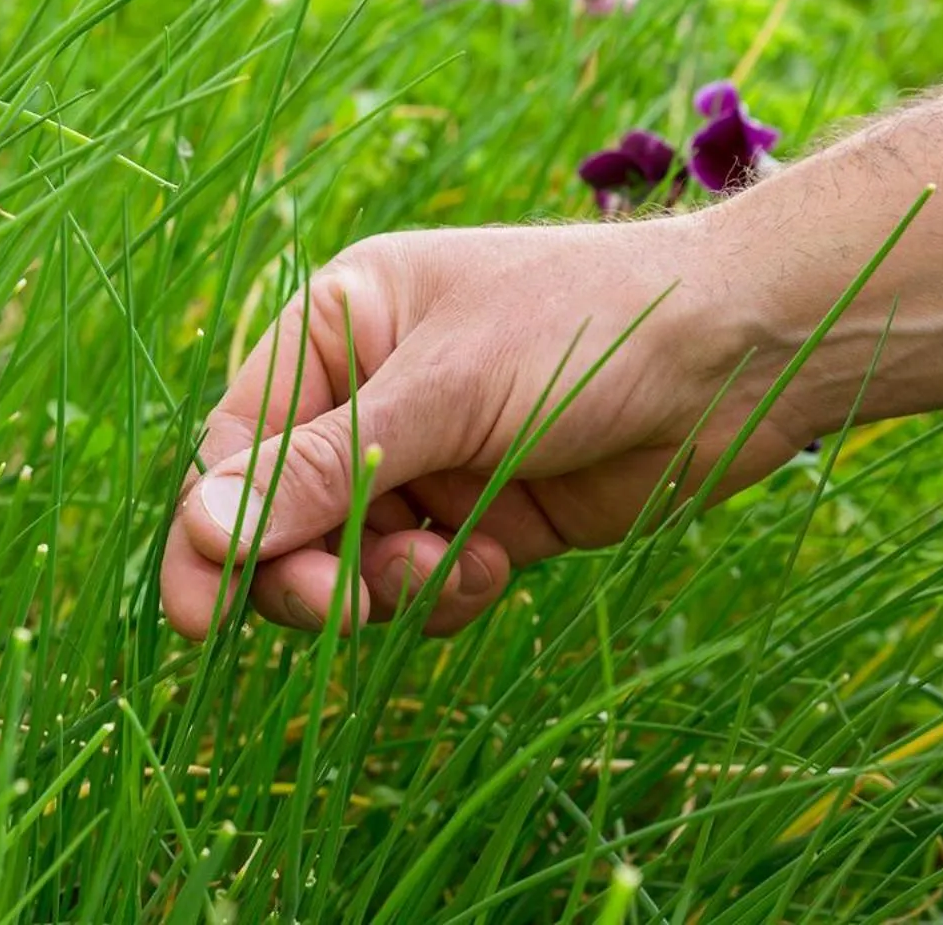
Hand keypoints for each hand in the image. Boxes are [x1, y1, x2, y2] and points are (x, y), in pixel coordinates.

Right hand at [159, 218, 819, 638]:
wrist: (743, 354)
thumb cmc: (586, 331)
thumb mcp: (444, 395)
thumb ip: (322, 471)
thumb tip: (200, 531)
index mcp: (340, 327)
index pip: (238, 441)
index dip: (212, 528)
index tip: (200, 615)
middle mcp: (372, 392)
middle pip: (282, 515)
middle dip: (306, 570)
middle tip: (340, 610)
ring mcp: (430, 458)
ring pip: (351, 560)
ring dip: (385, 585)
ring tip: (449, 571)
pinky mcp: (485, 515)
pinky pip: (422, 582)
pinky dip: (445, 591)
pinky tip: (498, 565)